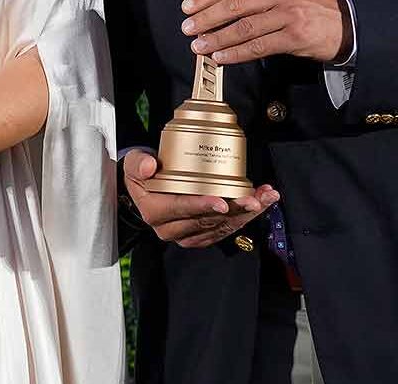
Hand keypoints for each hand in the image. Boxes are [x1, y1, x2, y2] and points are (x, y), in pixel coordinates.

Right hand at [123, 149, 277, 247]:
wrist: (145, 192)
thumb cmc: (142, 177)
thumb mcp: (132, 164)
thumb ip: (138, 162)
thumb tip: (148, 166)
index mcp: (155, 212)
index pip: (181, 209)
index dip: (203, 205)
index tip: (222, 200)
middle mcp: (171, 229)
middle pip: (208, 220)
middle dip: (235, 209)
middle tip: (254, 198)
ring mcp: (188, 234)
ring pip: (222, 226)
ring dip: (247, 213)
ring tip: (265, 197)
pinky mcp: (201, 236)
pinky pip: (226, 229)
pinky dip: (246, 217)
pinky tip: (261, 204)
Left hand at [182, 0, 351, 65]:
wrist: (347, 23)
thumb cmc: (311, 5)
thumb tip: (218, 1)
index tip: (189, 5)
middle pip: (235, 5)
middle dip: (207, 17)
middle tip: (188, 27)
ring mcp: (289, 14)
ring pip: (244, 28)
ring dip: (217, 38)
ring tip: (200, 45)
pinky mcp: (295, 37)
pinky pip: (259, 47)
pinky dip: (236, 53)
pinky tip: (222, 57)